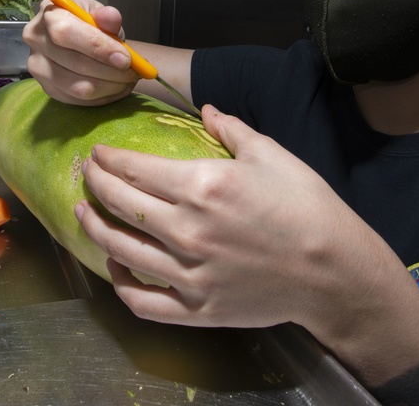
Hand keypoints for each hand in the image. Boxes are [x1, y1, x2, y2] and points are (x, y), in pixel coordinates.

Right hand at [23, 0, 136, 105]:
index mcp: (48, 14)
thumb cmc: (88, 23)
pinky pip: (80, 101)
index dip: (98, 47)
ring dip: (111, 87)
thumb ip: (106, 15)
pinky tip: (117, 87)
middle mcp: (36, 41)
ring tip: (128, 79)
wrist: (77, 38)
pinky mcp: (48, 89)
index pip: (66, 32)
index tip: (125, 58)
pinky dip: (105, 97)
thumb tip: (111, 17)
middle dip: (112, 71)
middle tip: (134, 71)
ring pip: (79, 88)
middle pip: (75, 63)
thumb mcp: (98, 12)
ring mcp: (39, 68)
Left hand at [75, 105, 408, 330]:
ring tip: (84, 214)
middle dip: (95, 184)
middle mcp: (187, 230)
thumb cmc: (307, 206)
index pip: (134, 169)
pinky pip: (143, 302)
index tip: (98, 154)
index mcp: (202, 185)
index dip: (108, 159)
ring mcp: (189, 274)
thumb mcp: (272, 155)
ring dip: (94, 229)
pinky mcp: (198, 308)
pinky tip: (116, 268)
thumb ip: (231, 129)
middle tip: (88, 174)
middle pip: (119, 204)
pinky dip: (121, 285)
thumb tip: (206, 109)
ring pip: (120, 251)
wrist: (334, 271)